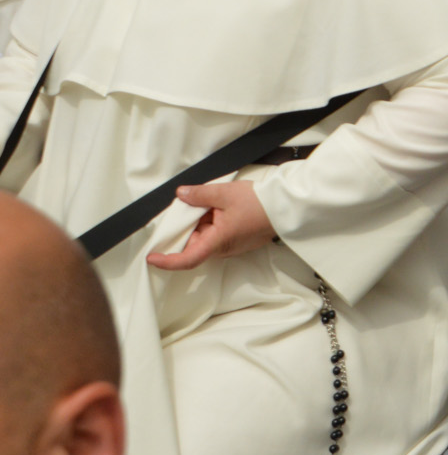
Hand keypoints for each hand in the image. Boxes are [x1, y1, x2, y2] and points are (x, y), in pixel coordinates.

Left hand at [146, 181, 274, 270]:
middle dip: (186, 229)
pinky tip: (218, 207)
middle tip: (186, 207)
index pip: (187, 259)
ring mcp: (233, 246)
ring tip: (208, 203)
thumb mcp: (225, 193)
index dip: (167, 261)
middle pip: (194, 245)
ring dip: (201, 224)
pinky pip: (218, 236)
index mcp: (219, 241)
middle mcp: (225, 249)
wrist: (288, 206)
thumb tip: (182, 194)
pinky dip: (212, 223)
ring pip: (206, 239)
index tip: (152, 257)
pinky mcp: (240, 240)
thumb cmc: (261, 203)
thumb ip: (199, 195)